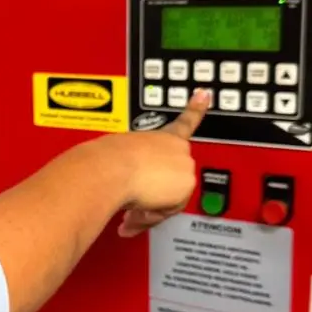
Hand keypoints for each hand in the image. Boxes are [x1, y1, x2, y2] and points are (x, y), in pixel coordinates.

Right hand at [114, 88, 210, 236]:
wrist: (109, 169)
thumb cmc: (106, 161)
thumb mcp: (122, 160)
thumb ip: (134, 171)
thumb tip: (132, 191)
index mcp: (161, 135)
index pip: (183, 121)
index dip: (196, 108)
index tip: (205, 95)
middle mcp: (177, 147)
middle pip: (173, 179)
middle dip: (153, 196)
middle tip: (130, 204)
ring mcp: (184, 165)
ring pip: (171, 198)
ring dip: (147, 209)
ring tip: (127, 207)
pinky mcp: (186, 184)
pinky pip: (171, 209)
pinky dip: (151, 216)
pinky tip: (133, 216)